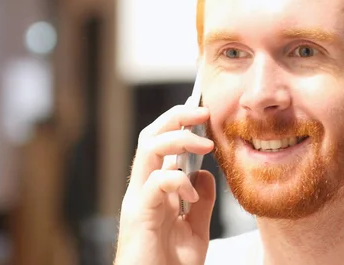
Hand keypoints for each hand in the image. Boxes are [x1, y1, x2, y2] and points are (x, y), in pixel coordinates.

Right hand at [114, 103, 215, 264]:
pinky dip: (178, 181)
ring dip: (178, 137)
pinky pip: (156, 181)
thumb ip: (201, 204)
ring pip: (148, 147)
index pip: (161, 143)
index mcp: (155, 189)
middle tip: (204, 111)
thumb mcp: (195, 231)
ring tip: (206, 143)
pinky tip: (192, 198)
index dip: (180, 123)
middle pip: (150, 135)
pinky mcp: (138, 213)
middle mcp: (142, 188)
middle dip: (177, 116)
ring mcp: (138, 198)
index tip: (205, 114)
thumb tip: (205, 175)